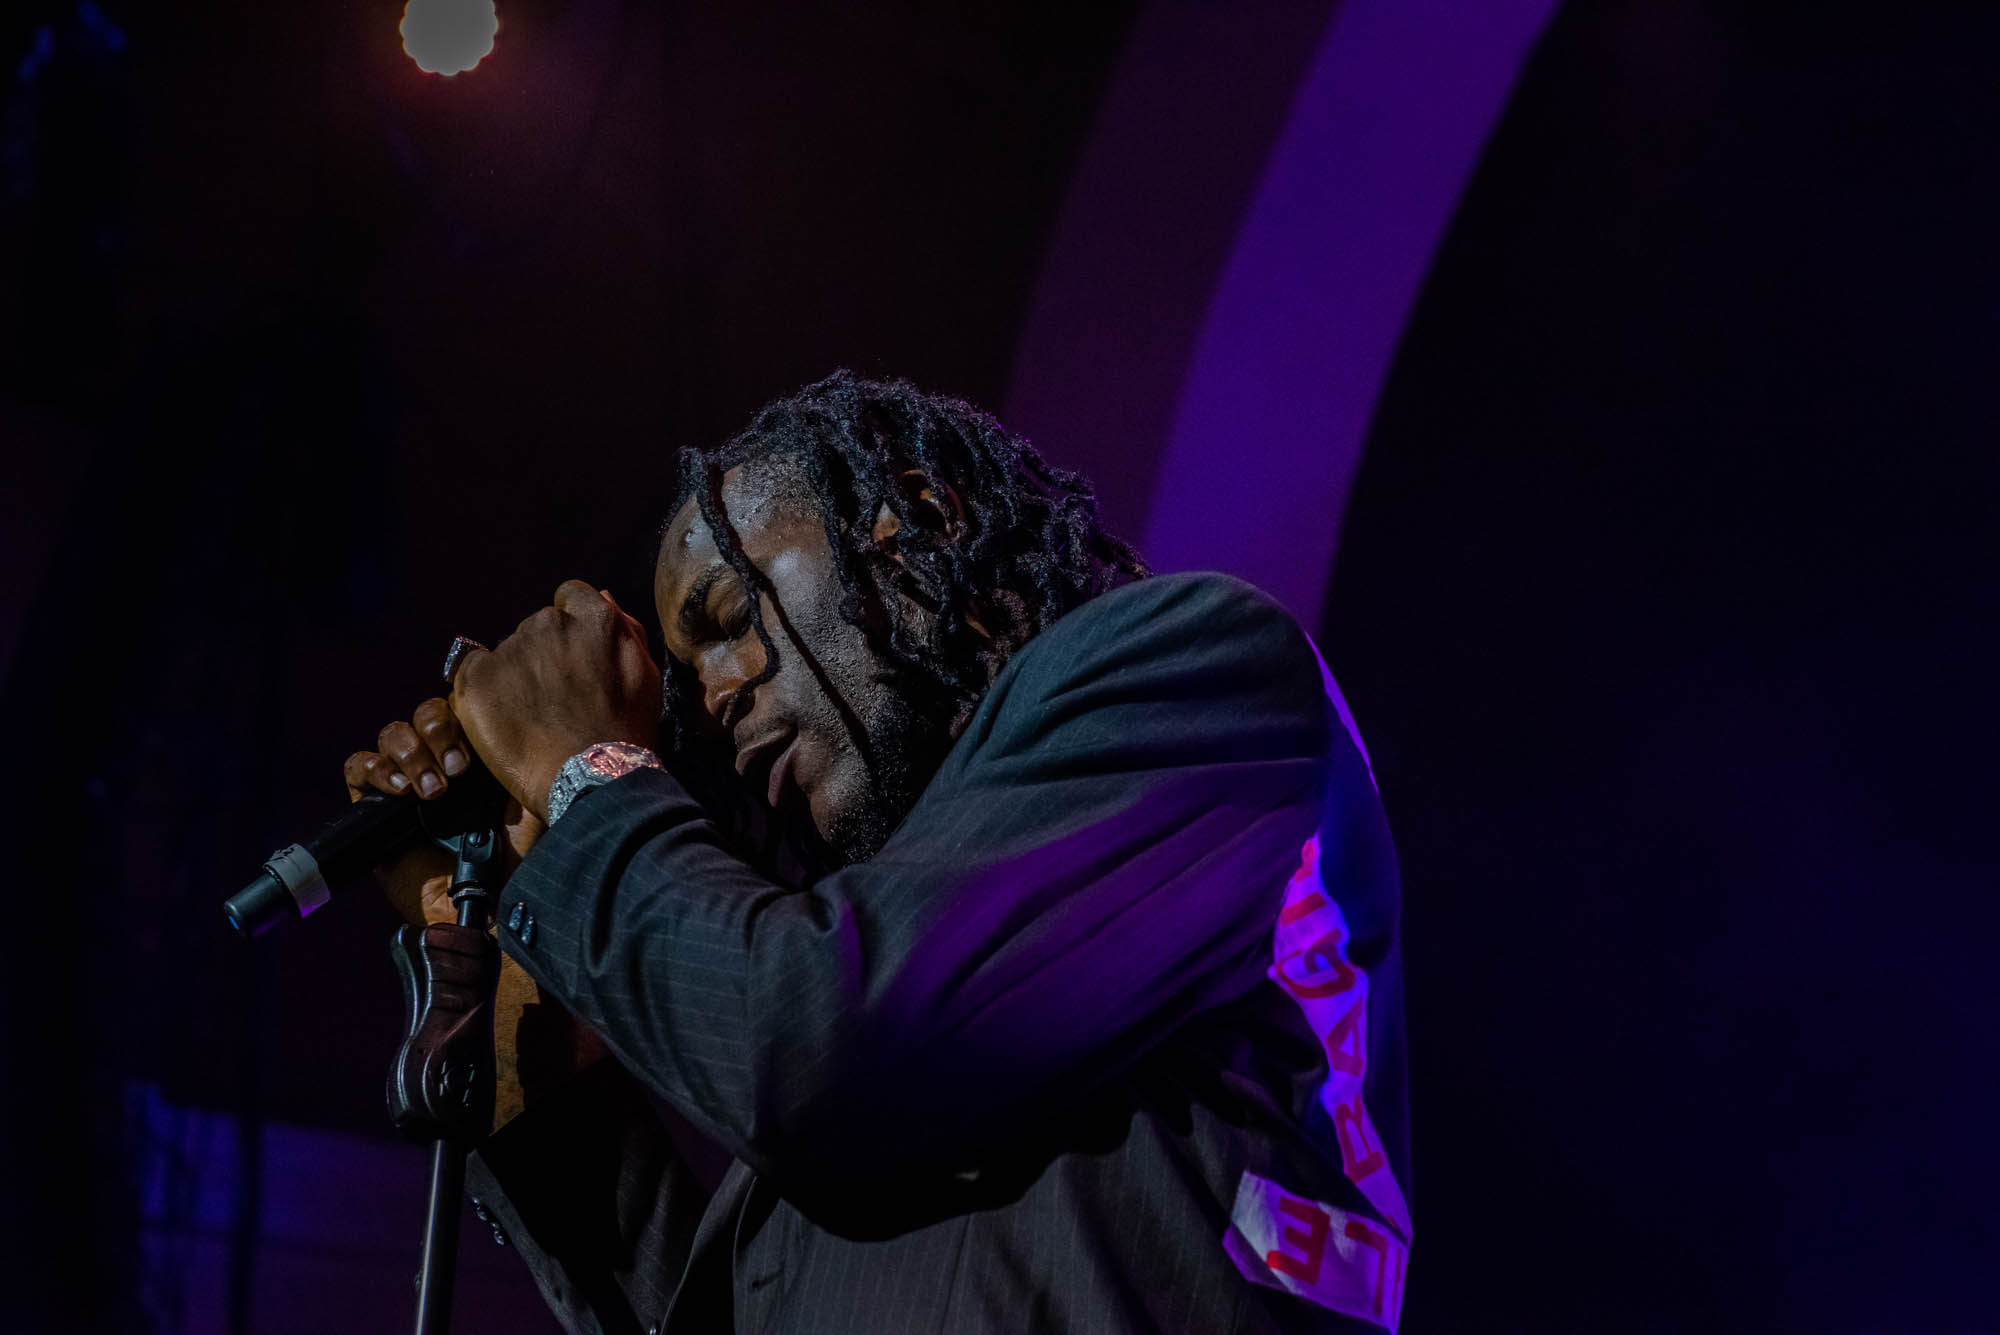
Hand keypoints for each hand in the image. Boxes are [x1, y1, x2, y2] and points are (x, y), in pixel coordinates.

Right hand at [343, 697, 546, 923]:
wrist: (487, 904)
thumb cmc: (516, 856)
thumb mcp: (528, 799)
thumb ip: (518, 758)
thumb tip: (511, 719)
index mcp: (477, 754)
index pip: (458, 709)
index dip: (461, 719)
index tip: (475, 756)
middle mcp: (440, 763)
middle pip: (423, 715)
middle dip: (437, 735)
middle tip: (457, 773)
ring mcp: (406, 782)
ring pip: (392, 733)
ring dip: (411, 754)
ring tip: (431, 792)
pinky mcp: (374, 808)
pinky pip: (358, 766)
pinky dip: (375, 769)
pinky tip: (399, 790)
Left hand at [447, 580, 662, 820]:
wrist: (592, 778)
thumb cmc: (626, 730)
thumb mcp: (645, 673)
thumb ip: (625, 628)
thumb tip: (603, 595)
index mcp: (595, 618)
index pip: (570, 597)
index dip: (572, 629)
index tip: (573, 659)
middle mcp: (550, 624)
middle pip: (538, 626)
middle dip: (544, 653)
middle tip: (556, 697)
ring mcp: (512, 650)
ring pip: (508, 651)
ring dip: (516, 674)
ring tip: (533, 717)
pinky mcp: (478, 679)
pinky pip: (471, 670)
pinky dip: (483, 691)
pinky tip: (504, 718)